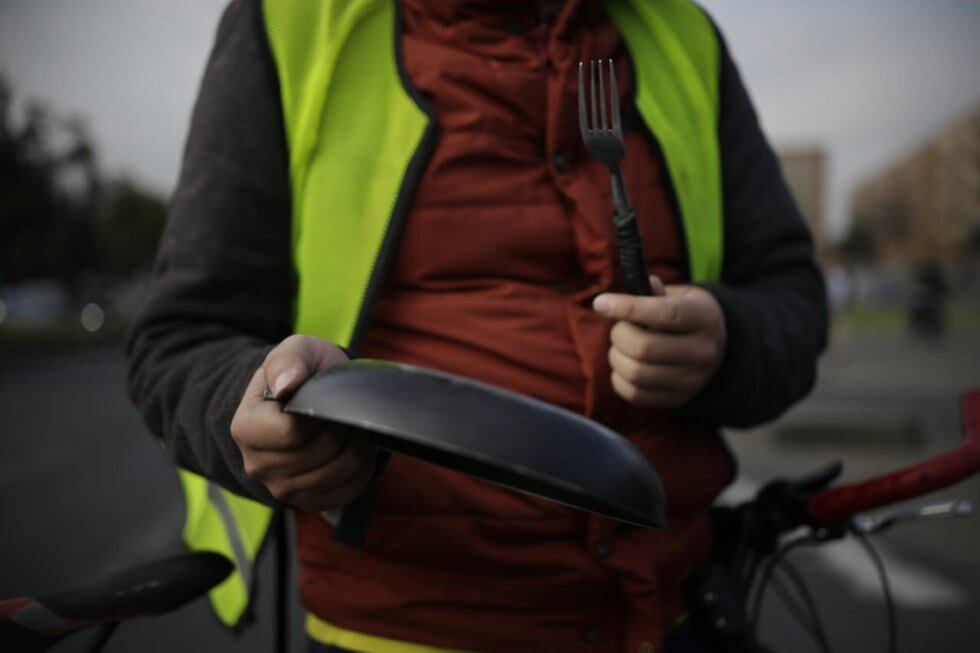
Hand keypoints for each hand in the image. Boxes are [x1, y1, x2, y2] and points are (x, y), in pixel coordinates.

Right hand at [231, 335, 377, 510]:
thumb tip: (285, 385)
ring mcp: (281, 488)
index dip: (319, 415)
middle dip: (341, 429)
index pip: (292, 433)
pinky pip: (345, 493)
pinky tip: (355, 450)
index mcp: (246, 428)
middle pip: (319, 454)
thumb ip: (289, 362)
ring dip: (356, 449)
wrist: (305, 398)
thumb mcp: (296, 351)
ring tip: (353, 428)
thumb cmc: (301, 373)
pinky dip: (361, 471)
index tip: (324, 399)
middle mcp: (258, 465)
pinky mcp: (307, 502)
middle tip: (343, 413)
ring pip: (334, 475)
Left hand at [593, 276, 726, 407]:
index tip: (600, 303)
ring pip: (636, 373)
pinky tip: (625, 365)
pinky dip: (619, 378)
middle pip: (644, 348)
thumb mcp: (680, 296)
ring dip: (617, 357)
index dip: (628, 308)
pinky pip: (634, 394)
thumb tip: (645, 283)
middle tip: (620, 328)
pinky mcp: (677, 399)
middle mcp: (702, 352)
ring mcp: (691, 380)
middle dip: (619, 335)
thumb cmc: (686, 315)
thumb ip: (657, 292)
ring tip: (621, 347)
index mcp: (704, 319)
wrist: (714, 348)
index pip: (665, 315)